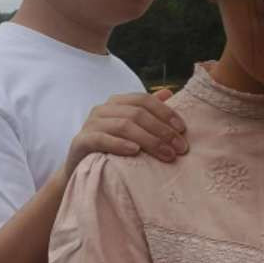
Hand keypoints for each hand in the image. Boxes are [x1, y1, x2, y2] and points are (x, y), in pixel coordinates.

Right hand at [61, 89, 186, 184]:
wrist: (81, 170)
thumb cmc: (111, 148)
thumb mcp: (132, 130)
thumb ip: (148, 111)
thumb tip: (168, 92)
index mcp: (117, 102)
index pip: (144, 100)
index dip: (165, 112)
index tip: (183, 129)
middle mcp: (103, 109)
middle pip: (137, 113)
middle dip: (162, 130)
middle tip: (180, 147)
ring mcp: (90, 124)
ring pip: (123, 125)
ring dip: (149, 140)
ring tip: (166, 154)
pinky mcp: (81, 141)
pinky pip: (102, 139)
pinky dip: (120, 144)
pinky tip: (135, 151)